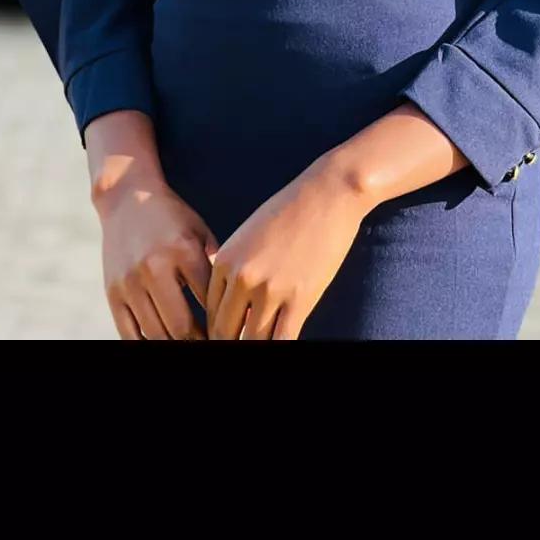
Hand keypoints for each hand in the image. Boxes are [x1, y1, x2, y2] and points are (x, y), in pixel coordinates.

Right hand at [97, 177, 218, 339]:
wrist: (127, 198)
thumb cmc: (172, 217)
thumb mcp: (200, 232)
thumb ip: (215, 266)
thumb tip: (235, 305)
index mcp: (183, 250)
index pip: (207, 301)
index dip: (219, 322)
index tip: (226, 330)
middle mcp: (154, 267)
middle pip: (180, 326)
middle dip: (198, 340)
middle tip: (209, 341)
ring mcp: (130, 282)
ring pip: (155, 334)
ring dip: (175, 344)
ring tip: (188, 341)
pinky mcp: (112, 292)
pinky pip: (129, 333)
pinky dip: (147, 343)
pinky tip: (162, 339)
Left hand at [207, 162, 366, 339]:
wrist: (329, 193)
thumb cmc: (291, 209)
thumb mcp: (249, 235)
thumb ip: (234, 269)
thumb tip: (235, 307)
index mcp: (225, 260)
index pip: (210, 313)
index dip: (217, 331)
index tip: (230, 334)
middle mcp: (241, 278)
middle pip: (225, 332)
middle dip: (231, 341)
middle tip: (242, 340)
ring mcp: (270, 290)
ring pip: (252, 341)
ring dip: (254, 345)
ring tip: (261, 340)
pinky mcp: (299, 299)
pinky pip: (282, 340)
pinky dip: (278, 346)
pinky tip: (281, 339)